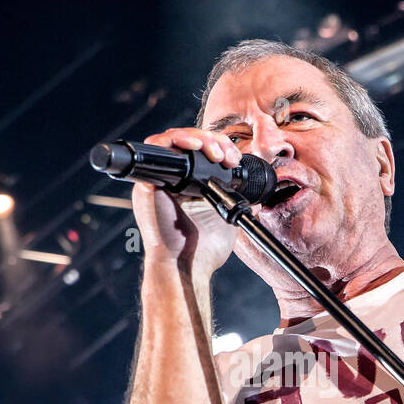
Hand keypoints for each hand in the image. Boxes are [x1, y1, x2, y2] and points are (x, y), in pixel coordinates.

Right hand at [131, 127, 242, 277]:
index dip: (217, 146)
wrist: (188, 266)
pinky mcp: (146, 184)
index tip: (234, 160)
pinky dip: (175, 141)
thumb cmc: (203, 249)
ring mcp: (155, 180)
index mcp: (185, 185)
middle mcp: (168, 180)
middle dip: (211, 140)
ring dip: (197, 138)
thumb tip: (256, 196)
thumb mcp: (226, 218)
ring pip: (172, 139)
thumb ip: (236, 203)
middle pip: (185, 141)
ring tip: (215, 151)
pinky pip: (155, 149)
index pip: (198, 151)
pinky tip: (195, 147)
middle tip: (227, 156)